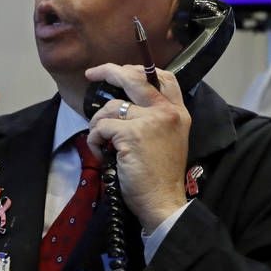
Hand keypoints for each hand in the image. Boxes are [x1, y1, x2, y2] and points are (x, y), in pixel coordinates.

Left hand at [85, 64, 189, 231]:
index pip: (164, 77)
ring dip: (97, 123)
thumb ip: (156, 118)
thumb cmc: (161, 176)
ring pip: (111, 107)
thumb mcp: (170, 139)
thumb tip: (126, 104)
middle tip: (92, 73)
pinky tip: (103, 155)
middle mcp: (167, 112)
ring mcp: (150, 121)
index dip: (139, 68)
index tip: (121, 70)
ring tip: (100, 141)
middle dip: (108, 71)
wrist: (163, 201)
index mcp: (178, 112)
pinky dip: (95, 141)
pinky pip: (102, 128)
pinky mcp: (132, 135)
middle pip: (133, 77)